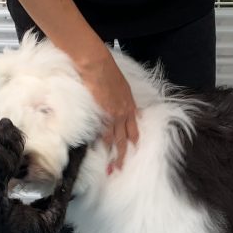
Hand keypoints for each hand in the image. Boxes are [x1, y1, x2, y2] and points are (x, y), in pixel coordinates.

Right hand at [76, 51, 138, 172]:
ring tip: (114, 167)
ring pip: (118, 139)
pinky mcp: (105, 115)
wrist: (97, 66)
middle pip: (128, 136)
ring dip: (116, 154)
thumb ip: (119, 96)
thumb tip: (114, 102)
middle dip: (126, 152)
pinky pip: (106, 133)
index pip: (134, 125)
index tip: (134, 146)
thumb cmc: (106, 71)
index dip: (134, 137)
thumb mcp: (119, 85)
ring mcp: (116, 114)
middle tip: (124, 165)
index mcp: (130, 103)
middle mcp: (126, 111)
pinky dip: (105, 144)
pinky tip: (103, 152)